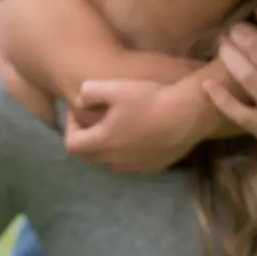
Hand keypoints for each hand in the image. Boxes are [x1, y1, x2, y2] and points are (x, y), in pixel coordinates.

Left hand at [63, 80, 201, 173]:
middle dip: (86, 139)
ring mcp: (135, 166)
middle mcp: (115, 159)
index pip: (72, 146)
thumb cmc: (149, 99)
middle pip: (89, 156)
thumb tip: (79, 101)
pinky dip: (126, 153)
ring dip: (106, 147)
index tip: (78, 113)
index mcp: (103, 141)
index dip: (70, 128)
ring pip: (109, 162)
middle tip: (94, 120)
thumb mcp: (114, 87)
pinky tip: (138, 135)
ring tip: (116, 127)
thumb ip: (89, 92)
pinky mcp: (152, 168)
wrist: (186, 115)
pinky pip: (130, 164)